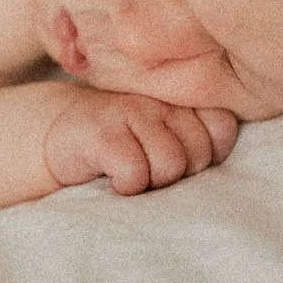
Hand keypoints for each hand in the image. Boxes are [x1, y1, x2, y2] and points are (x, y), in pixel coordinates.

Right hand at [43, 90, 239, 196]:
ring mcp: (131, 110)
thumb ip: (200, 134)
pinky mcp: (102, 132)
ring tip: (131, 169)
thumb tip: (221, 157)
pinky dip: (125, 185)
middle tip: (147, 166)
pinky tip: (110, 174)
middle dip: (178, 173)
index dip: (207, 153)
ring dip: (150, 181)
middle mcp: (159, 98)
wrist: (60, 135)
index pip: (222, 127)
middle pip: (199, 154)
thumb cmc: (124, 142)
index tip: (179, 156)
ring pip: (170, 165)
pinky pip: (135, 173)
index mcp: (180, 97)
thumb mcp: (165, 133)